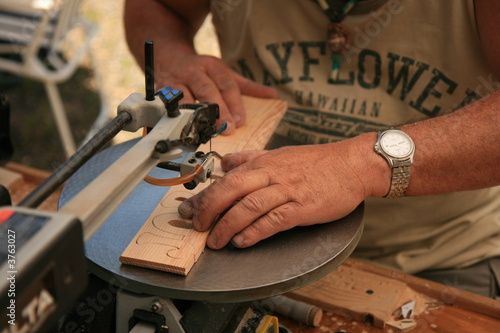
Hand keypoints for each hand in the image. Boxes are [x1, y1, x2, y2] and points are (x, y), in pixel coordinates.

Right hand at [156, 54, 278, 133]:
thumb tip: (273, 95)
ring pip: (186, 98)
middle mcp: (194, 71)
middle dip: (217, 110)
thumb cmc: (201, 71)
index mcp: (212, 66)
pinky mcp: (161, 90)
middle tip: (226, 127)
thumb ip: (248, 87)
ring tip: (204, 131)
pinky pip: (168, 105)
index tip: (240, 121)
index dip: (234, 103)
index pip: (227, 84)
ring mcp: (176, 80)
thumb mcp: (225, 74)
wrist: (168, 57)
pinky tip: (182, 129)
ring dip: (195, 116)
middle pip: (207, 90)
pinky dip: (174, 117)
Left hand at [178, 136, 385, 248]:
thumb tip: (226, 162)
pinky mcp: (303, 206)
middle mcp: (271, 174)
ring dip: (228, 224)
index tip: (188, 209)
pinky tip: (243, 241)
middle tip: (196, 225)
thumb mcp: (280, 153)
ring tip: (215, 240)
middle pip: (232, 189)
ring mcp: (288, 190)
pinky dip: (256, 231)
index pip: (226, 178)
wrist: (353, 164)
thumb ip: (251, 158)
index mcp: (264, 163)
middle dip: (209, 208)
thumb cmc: (318, 162)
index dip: (204, 195)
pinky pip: (275, 219)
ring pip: (250, 205)